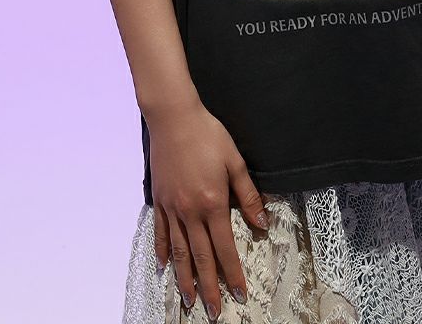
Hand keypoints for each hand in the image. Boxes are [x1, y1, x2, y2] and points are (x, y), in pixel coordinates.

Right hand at [147, 97, 267, 317]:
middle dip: (209, 288)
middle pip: (201, 258)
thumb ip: (248, 195)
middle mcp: (190, 211)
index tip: (240, 294)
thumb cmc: (208, 135)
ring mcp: (172, 208)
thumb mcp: (234, 161)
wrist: (174, 118)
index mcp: (213, 203)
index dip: (233, 273)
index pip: (225, 247)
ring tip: (189, 300)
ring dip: (185, 278)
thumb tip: (262, 223)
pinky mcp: (160, 200)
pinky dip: (163, 252)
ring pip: (179, 252)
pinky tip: (165, 267)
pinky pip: (161, 233)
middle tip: (214, 312)